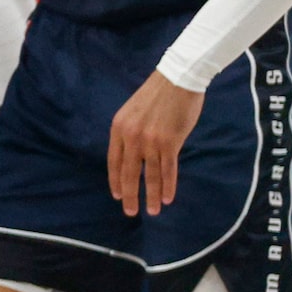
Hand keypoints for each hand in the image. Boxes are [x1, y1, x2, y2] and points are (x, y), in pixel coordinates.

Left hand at [107, 70, 202, 217]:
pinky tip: (167, 198)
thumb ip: (130, 133)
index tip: (118, 195)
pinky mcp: (170, 142)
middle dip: (130, 195)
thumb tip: (133, 156)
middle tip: (131, 212)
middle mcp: (131, 137)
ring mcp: (150, 141)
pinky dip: (168, 186)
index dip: (115, 181)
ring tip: (152, 211)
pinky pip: (167, 170)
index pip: (113, 161)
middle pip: (129, 173)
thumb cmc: (158, 95)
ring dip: (151, 196)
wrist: (178, 79)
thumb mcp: (133, 112)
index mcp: (119, 128)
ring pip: (150, 175)